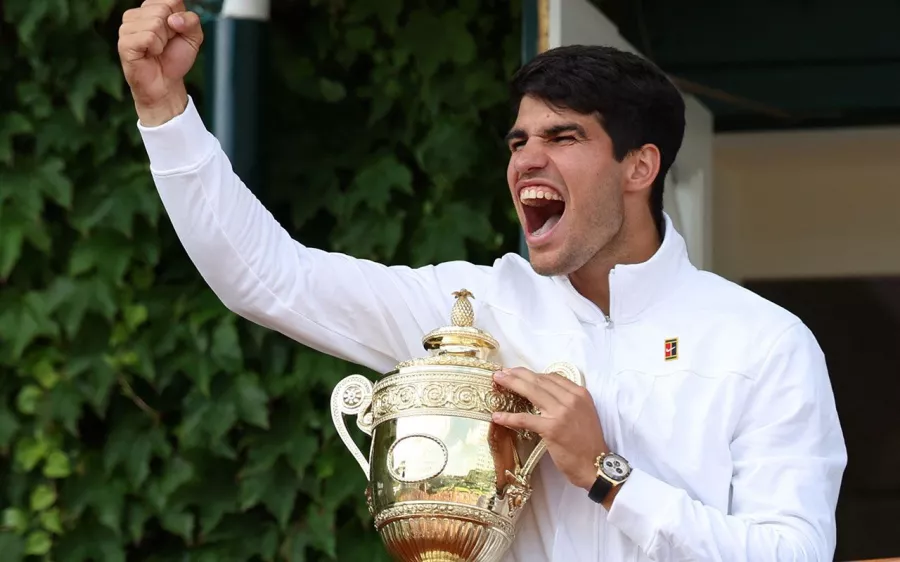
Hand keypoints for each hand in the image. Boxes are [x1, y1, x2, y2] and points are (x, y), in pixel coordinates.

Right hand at [117, 0, 203, 124]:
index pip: (172, 0)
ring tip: (157, 50)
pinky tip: (150, 54)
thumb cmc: (175, 58)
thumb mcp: (193, 37)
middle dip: (173, 31)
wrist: (166, 83)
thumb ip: (192, 21)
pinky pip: (149, 37)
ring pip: (156, 23)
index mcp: (151, 8)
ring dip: (164, 41)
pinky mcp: (124, 41)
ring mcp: (127, 27)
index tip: (176, 32)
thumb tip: (174, 19)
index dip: (180, 19)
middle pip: (164, 9)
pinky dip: (156, 48)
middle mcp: (136, 14)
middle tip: (166, 44)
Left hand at [491, 367, 607, 490]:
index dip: (532, 373)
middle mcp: (571, 399)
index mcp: (580, 394)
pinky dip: (509, 417)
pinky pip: (525, 419)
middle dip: (518, 374)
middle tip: (501, 372)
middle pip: (539, 381)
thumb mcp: (584, 413)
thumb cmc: (588, 442)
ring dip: (512, 384)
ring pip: (532, 392)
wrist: (596, 465)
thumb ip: (568, 401)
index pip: (551, 377)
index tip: (517, 372)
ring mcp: (561, 413)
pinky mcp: (551, 429)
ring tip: (498, 381)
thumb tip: (545, 394)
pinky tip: (497, 416)